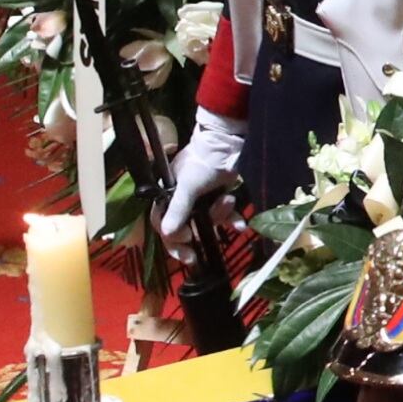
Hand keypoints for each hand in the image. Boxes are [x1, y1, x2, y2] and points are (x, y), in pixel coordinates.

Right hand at [162, 108, 247, 254]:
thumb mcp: (189, 185)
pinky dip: (232, 219)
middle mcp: (182, 199)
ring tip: (228, 201)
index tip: (185, 241)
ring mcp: (201, 200)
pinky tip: (242, 225)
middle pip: (182, 228)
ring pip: (206, 221)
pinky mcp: (219, 198)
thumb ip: (178, 209)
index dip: (171, 237)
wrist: (229, 142)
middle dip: (190, 241)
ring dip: (219, 217)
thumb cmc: (203, 161)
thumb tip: (166, 233)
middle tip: (194, 259)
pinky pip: (223, 216)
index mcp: (167, 194)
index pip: (161, 222)